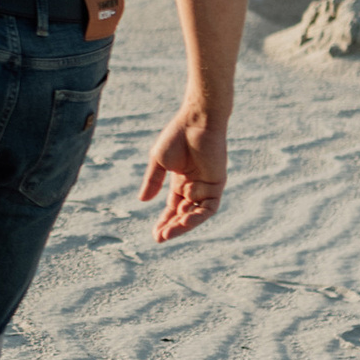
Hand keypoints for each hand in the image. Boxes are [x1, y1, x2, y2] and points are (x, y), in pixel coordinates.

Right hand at [140, 101, 226, 242]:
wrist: (196, 121)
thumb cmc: (177, 136)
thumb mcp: (158, 161)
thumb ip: (152, 181)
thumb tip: (142, 201)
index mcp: (180, 182)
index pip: (172, 208)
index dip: (164, 221)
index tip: (154, 234)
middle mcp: (194, 187)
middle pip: (183, 214)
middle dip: (171, 227)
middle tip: (159, 238)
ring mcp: (206, 187)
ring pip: (196, 214)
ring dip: (183, 225)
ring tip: (168, 233)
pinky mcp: (217, 184)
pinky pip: (209, 207)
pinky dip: (197, 216)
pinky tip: (183, 220)